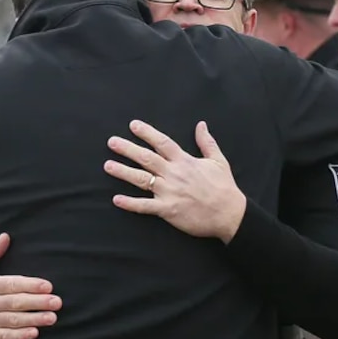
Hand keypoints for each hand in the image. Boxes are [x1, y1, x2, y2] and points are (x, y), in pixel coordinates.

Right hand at [0, 233, 62, 338]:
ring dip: (34, 319)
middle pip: (15, 302)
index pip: (11, 284)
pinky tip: (34, 333)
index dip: (30, 285)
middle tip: (57, 302)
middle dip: (38, 302)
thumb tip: (6, 236)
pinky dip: (19, 336)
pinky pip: (4, 336)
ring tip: (52, 318)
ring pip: (13, 320)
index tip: (48, 286)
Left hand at [104, 120, 246, 243]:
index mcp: (185, 161)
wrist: (229, 214)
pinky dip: (130, 203)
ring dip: (123, 172)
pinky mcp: (168, 210)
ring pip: (142, 179)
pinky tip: (116, 199)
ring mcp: (169, 192)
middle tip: (111, 142)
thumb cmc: (225, 187)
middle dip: (127, 149)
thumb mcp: (218, 160)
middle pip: (146, 158)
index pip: (162, 142)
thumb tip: (201, 124)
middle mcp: (174, 174)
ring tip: (108, 165)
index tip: (133, 125)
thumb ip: (207, 142)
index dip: (147, 133)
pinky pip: (145, 206)